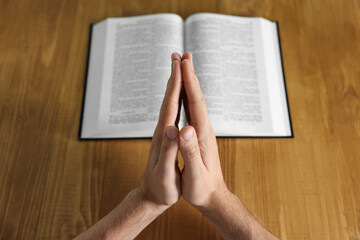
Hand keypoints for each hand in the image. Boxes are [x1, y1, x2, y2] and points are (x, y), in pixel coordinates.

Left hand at [138, 53, 181, 206]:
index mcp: (163, 136)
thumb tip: (172, 127)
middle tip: (178, 56)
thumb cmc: (161, 188)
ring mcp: (162, 132)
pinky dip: (175, 99)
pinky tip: (178, 96)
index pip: (170, 106)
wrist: (150, 196)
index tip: (180, 64)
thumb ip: (168, 150)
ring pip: (169, 103)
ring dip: (173, 84)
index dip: (175, 84)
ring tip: (178, 69)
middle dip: (174, 76)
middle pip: (168, 99)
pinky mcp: (165, 137)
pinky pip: (171, 112)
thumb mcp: (165, 173)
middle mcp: (161, 130)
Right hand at [179, 52, 228, 208]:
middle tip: (182, 55)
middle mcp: (204, 129)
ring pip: (195, 101)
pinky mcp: (199, 135)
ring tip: (183, 67)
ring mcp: (202, 131)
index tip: (184, 63)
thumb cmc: (202, 188)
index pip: (196, 103)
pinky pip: (192, 110)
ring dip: (189, 83)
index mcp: (202, 135)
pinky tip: (183, 93)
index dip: (189, 82)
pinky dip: (187, 97)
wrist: (214, 196)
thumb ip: (190, 152)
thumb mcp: (195, 174)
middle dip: (189, 75)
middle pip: (196, 96)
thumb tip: (185, 129)